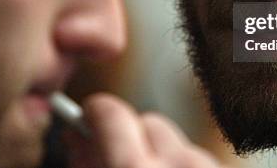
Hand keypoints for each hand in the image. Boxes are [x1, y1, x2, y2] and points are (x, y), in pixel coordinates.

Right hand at [66, 93, 231, 167]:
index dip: (95, 115)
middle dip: (133, 139)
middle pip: (149, 122)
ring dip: (163, 157)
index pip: (110, 113)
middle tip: (121, 163)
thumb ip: (86, 163)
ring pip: (178, 141)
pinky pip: (199, 158)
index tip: (88, 118)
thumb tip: (78, 135)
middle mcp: (179, 165)